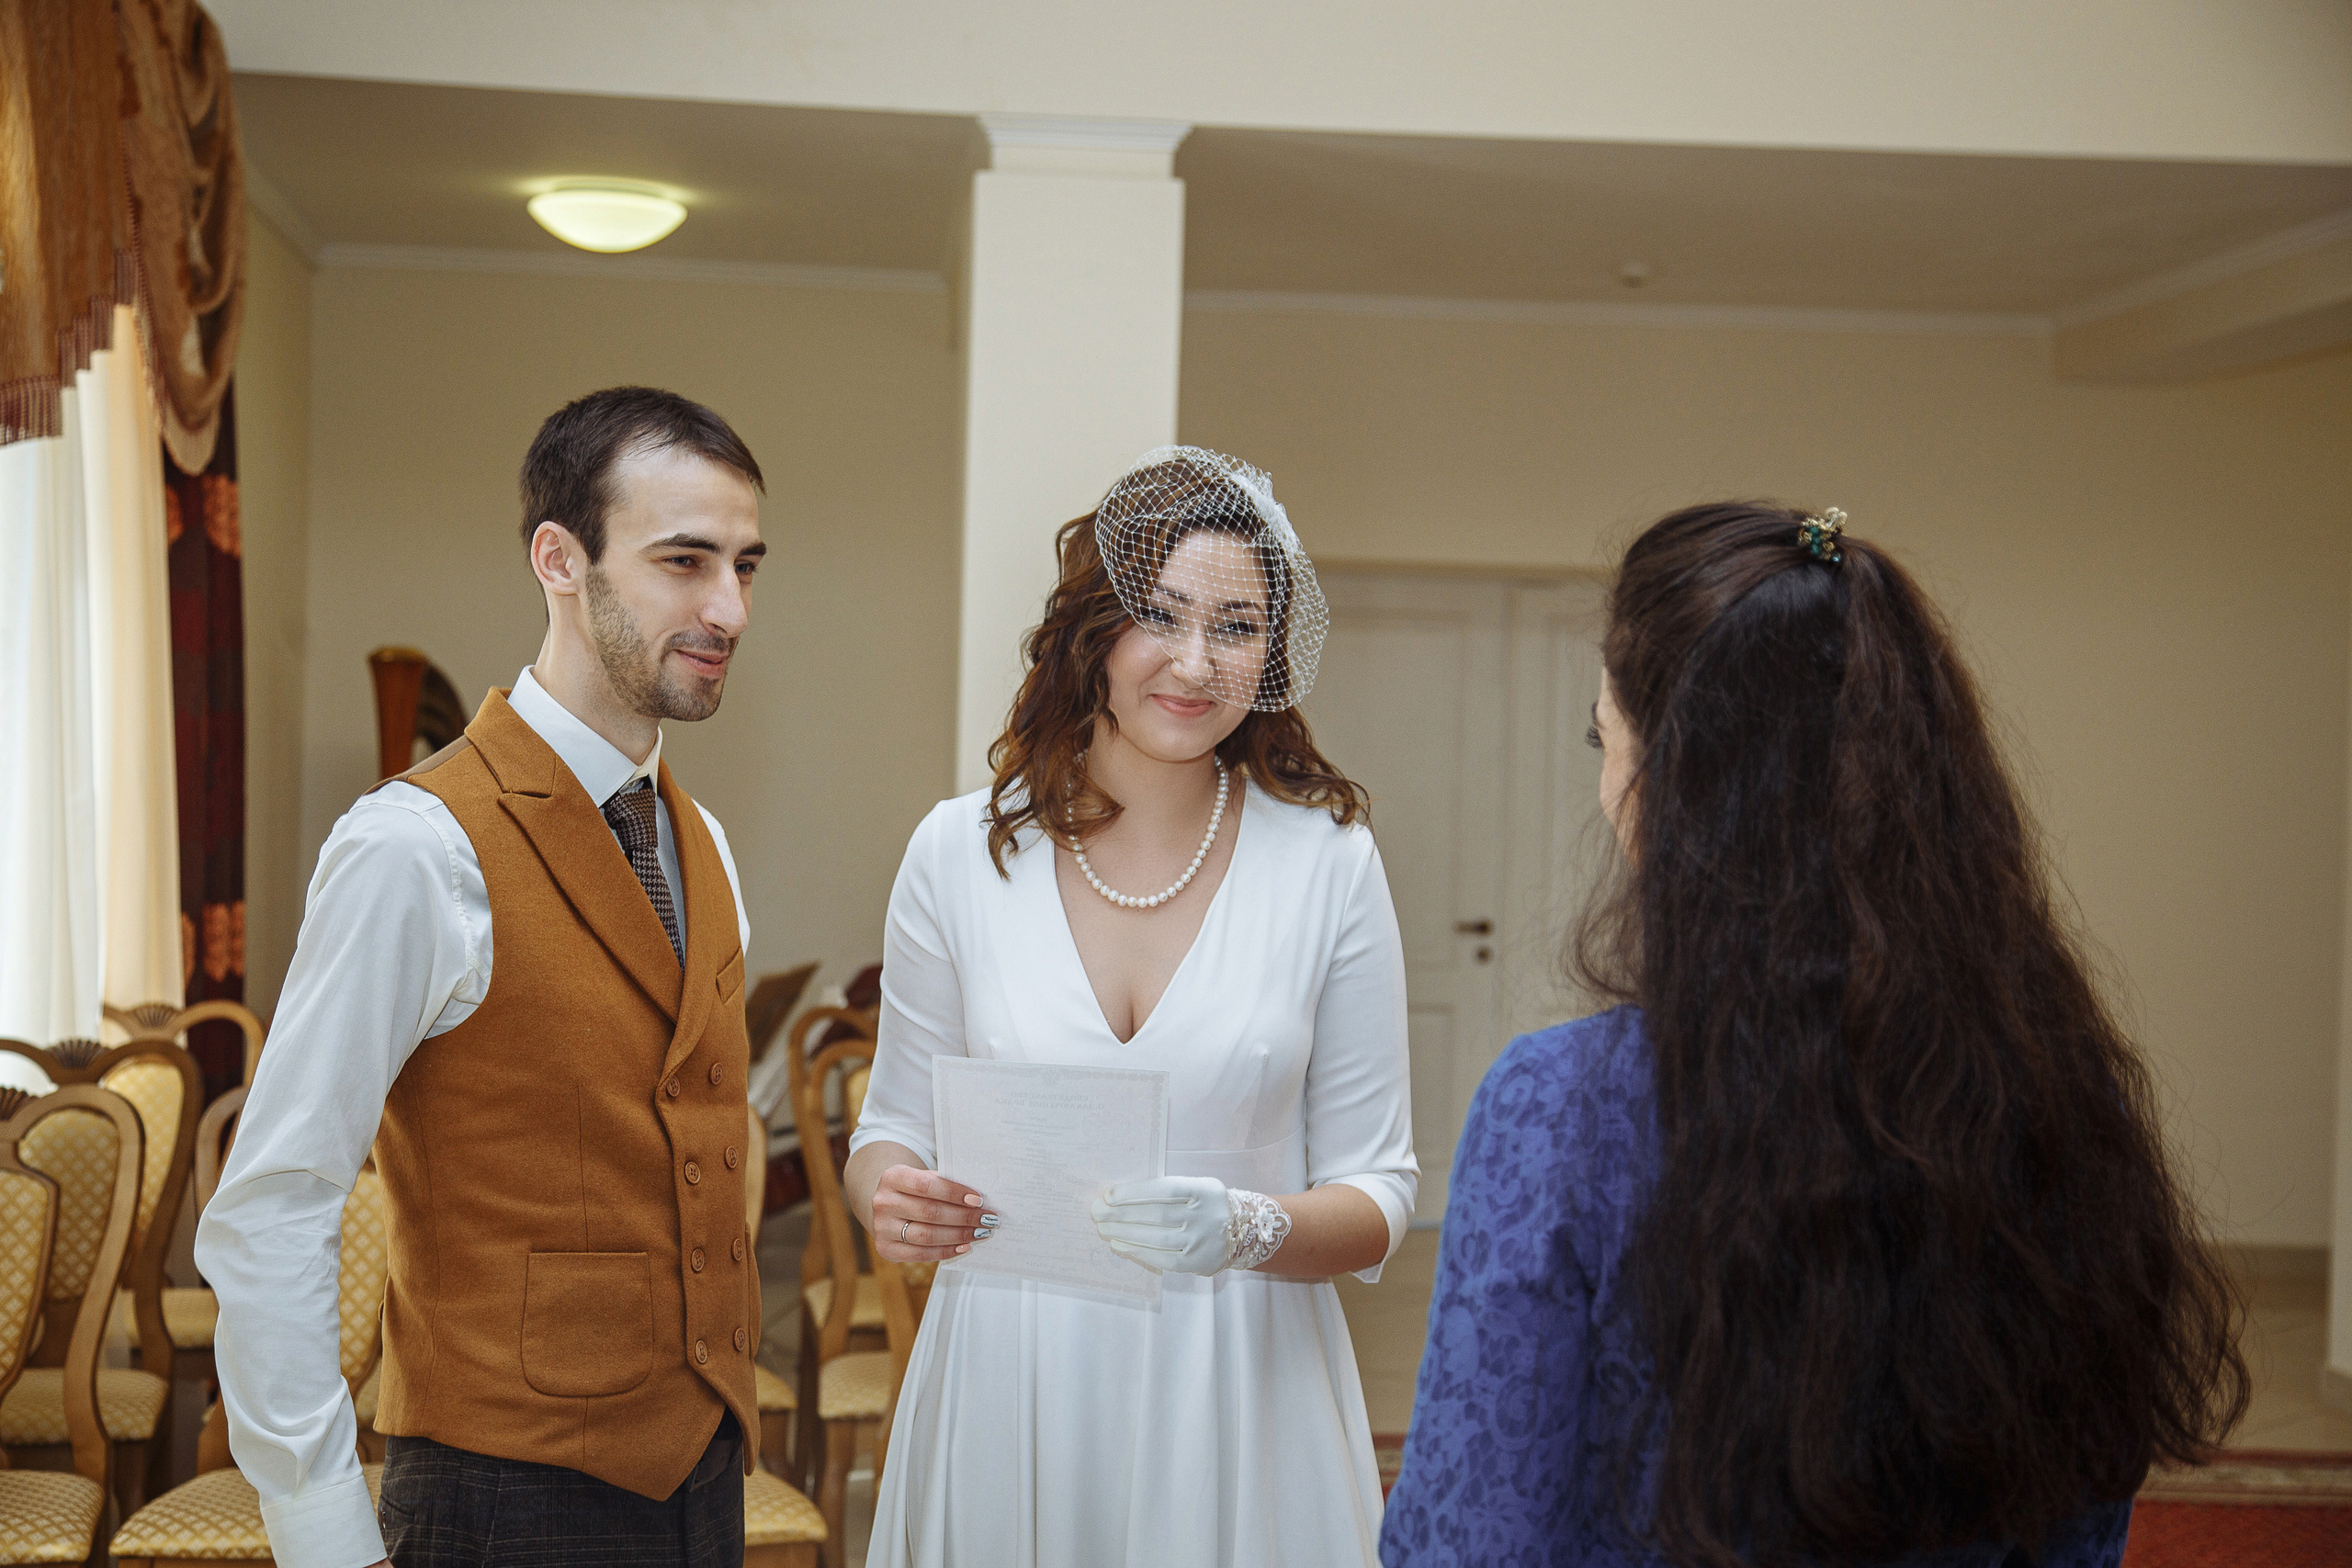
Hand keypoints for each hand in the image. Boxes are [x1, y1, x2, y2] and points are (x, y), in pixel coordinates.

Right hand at [870, 1165, 992, 1261]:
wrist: (887, 1207)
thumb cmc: (913, 1191)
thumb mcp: (922, 1178)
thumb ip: (944, 1184)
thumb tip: (978, 1199)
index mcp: (893, 1177)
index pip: (926, 1185)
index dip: (954, 1193)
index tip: (978, 1200)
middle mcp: (884, 1202)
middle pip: (930, 1212)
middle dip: (963, 1217)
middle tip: (987, 1219)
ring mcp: (882, 1228)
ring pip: (927, 1236)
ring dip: (959, 1235)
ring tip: (980, 1233)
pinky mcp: (885, 1249)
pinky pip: (921, 1254)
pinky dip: (946, 1251)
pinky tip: (963, 1246)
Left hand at [1091, 1175, 1235, 1274]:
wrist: (1242, 1231)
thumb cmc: (1205, 1204)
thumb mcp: (1196, 1187)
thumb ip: (1166, 1190)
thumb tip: (1120, 1197)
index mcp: (1203, 1190)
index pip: (1165, 1189)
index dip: (1135, 1192)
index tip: (1109, 1195)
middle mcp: (1205, 1216)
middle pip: (1157, 1215)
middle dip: (1121, 1214)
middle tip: (1097, 1213)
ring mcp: (1201, 1241)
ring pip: (1157, 1238)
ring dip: (1125, 1234)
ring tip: (1104, 1229)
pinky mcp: (1196, 1263)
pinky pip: (1162, 1258)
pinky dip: (1138, 1251)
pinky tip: (1120, 1245)